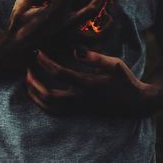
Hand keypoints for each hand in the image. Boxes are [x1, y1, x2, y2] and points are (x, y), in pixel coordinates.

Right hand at [0, 0, 108, 64]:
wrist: (14, 53)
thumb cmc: (17, 27)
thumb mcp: (22, 4)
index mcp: (54, 11)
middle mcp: (65, 25)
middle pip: (93, 7)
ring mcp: (70, 39)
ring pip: (98, 31)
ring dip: (107, 19)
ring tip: (109, 12)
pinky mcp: (70, 48)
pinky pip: (92, 44)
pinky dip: (100, 36)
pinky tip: (101, 28)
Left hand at [26, 49, 158, 116]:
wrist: (135, 103)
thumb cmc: (125, 80)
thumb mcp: (115, 64)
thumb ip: (95, 58)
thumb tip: (75, 50)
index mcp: (88, 84)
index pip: (59, 73)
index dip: (45, 62)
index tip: (37, 52)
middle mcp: (81, 99)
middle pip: (49, 95)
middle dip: (34, 82)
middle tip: (27, 68)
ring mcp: (78, 108)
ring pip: (49, 107)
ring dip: (35, 95)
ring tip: (28, 81)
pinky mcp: (78, 112)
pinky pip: (55, 113)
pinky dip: (42, 105)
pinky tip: (38, 94)